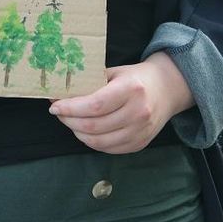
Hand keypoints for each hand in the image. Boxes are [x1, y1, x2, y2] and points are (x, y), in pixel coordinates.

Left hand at [49, 52, 192, 153]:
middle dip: (70, 121)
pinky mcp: (140, 144)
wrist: (167, 89)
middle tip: (59, 113)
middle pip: (94, 126)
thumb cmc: (136, 78)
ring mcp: (140, 131)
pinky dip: (92, 142)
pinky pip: (109, 149)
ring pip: (99, 141)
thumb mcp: (115, 72)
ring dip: (78, 133)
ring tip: (70, 122)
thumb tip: (59, 92)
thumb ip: (91, 82)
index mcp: (132, 90)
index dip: (71, 108)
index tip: (55, 106)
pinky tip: (85, 131)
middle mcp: (138, 113)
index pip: (95, 105)